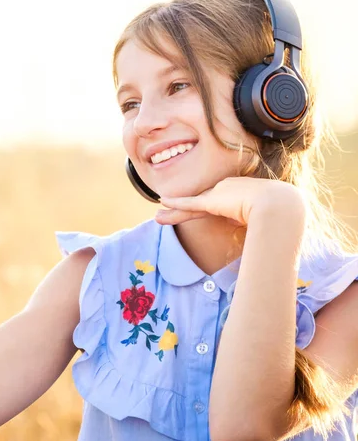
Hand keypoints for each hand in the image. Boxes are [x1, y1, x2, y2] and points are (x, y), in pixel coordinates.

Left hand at [154, 177, 305, 226]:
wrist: (280, 205)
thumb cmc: (282, 216)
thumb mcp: (270, 224)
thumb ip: (261, 232)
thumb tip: (270, 250)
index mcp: (243, 195)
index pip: (221, 205)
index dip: (209, 212)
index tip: (202, 216)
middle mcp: (229, 190)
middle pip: (202, 204)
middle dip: (183, 212)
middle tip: (165, 215)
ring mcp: (220, 194)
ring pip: (191, 206)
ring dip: (174, 214)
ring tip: (157, 217)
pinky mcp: (212, 201)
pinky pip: (190, 203)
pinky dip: (176, 204)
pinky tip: (163, 202)